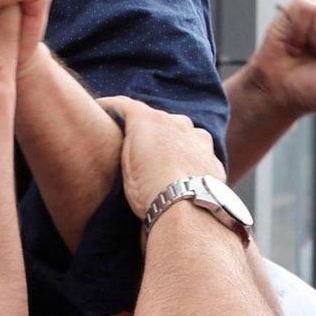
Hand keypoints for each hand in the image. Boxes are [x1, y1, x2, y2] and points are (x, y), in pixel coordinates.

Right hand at [102, 96, 223, 219]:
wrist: (186, 210)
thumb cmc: (148, 189)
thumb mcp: (124, 165)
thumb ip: (128, 144)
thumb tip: (130, 139)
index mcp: (149, 120)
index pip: (125, 105)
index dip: (111, 106)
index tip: (102, 108)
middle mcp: (177, 122)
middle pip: (157, 120)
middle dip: (147, 128)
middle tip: (138, 145)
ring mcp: (199, 139)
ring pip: (182, 134)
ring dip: (173, 143)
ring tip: (165, 163)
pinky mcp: (213, 160)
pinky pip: (198, 154)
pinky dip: (190, 160)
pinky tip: (184, 176)